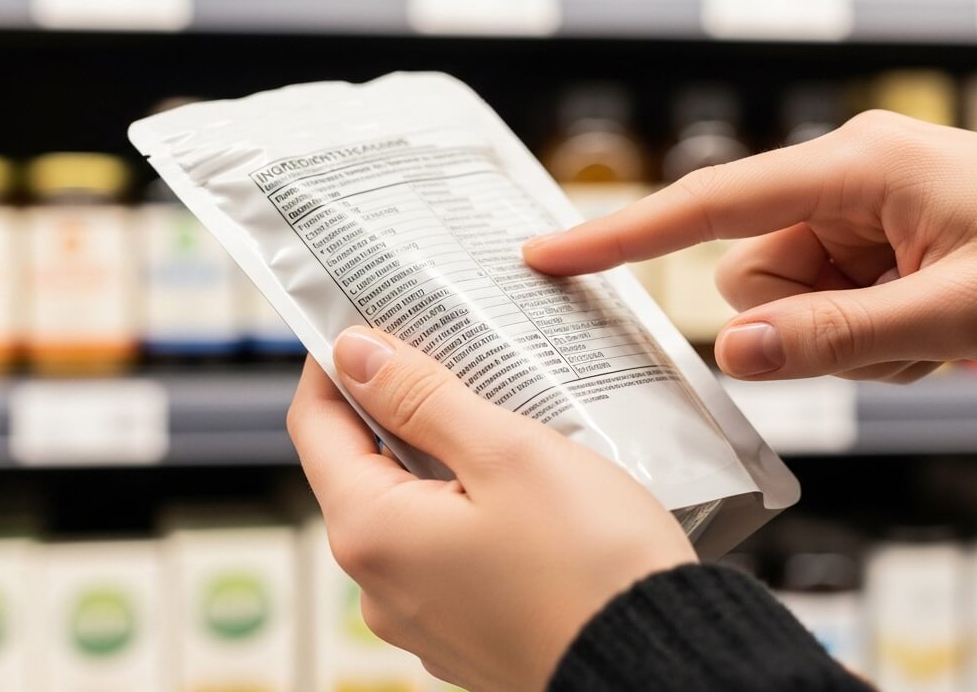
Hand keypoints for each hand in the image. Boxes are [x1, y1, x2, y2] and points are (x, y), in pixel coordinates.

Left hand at [287, 327, 696, 691]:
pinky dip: (474, 509)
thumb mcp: (506, 453)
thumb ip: (421, 397)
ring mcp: (424, 618)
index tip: (371, 319)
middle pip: (364, 467)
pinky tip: (529, 487)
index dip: (337, 364)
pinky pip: (449, 553)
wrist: (660, 668)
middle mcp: (380, 587)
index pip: (315, 424)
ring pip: (414, 510)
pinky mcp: (468, 635)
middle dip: (404, 406)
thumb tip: (354, 354)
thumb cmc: (591, 566)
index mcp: (371, 534)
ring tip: (507, 416)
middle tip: (457, 354)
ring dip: (446, 458)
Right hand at [525, 110, 976, 382]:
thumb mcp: (956, 313)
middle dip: (806, 325)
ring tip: (937, 330)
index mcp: (857, 166)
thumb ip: (832, 338)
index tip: (546, 257)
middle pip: (755, 275)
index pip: (710, 204)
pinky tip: (944, 327)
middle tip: (901, 334)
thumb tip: (729, 353)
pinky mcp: (886, 241)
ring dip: (850, 337)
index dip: (622, 237)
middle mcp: (849, 178)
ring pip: (794, 300)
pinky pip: (835, 306)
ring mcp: (868, 211)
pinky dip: (877, 335)